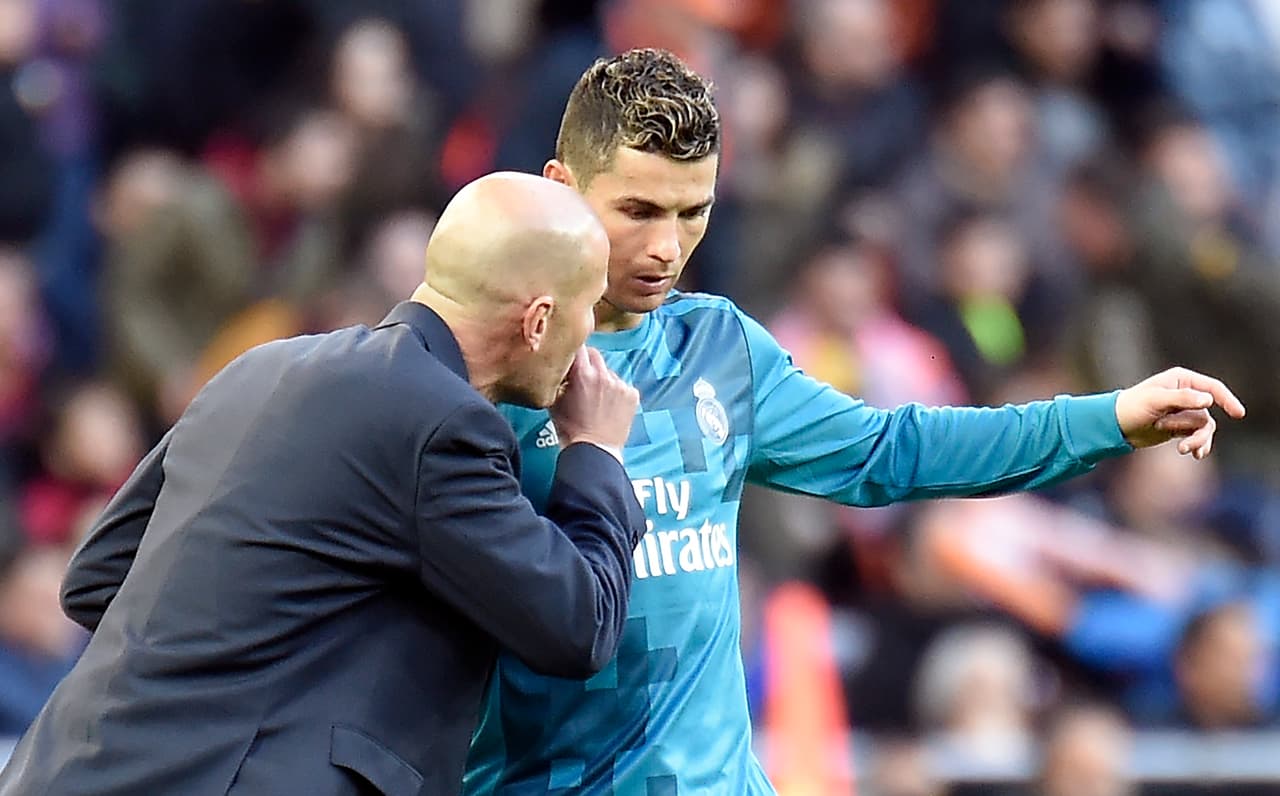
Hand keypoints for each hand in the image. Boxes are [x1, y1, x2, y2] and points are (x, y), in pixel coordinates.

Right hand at [549, 347, 638, 462]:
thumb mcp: (555, 400)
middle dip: (588, 362)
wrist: (594, 450)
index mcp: (582, 374)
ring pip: (609, 371)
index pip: (579, 346)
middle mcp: (603, 375)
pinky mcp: (632, 395)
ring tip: (596, 398)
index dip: (574, 349)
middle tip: (582, 376)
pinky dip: (616, 392)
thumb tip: (558, 365)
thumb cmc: (570, 429)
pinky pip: (622, 385)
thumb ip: (558, 378)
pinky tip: (609, 406)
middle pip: (595, 354)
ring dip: (603, 378)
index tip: (571, 353)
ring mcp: (620, 385)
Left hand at [1114, 366, 1245, 457]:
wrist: (1115, 425)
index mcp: (1181, 380)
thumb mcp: (1155, 401)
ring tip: (1182, 449)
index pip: (1212, 388)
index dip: (1227, 400)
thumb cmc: (1132, 407)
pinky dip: (1198, 445)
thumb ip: (1182, 398)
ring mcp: (1184, 412)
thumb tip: (1208, 399)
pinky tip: (1195, 455)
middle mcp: (1186, 394)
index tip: (1238, 414)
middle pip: (1207, 413)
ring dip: (1195, 440)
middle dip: (1193, 428)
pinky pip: (1198, 436)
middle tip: (1176, 439)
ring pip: (1204, 428)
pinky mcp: (1180, 427)